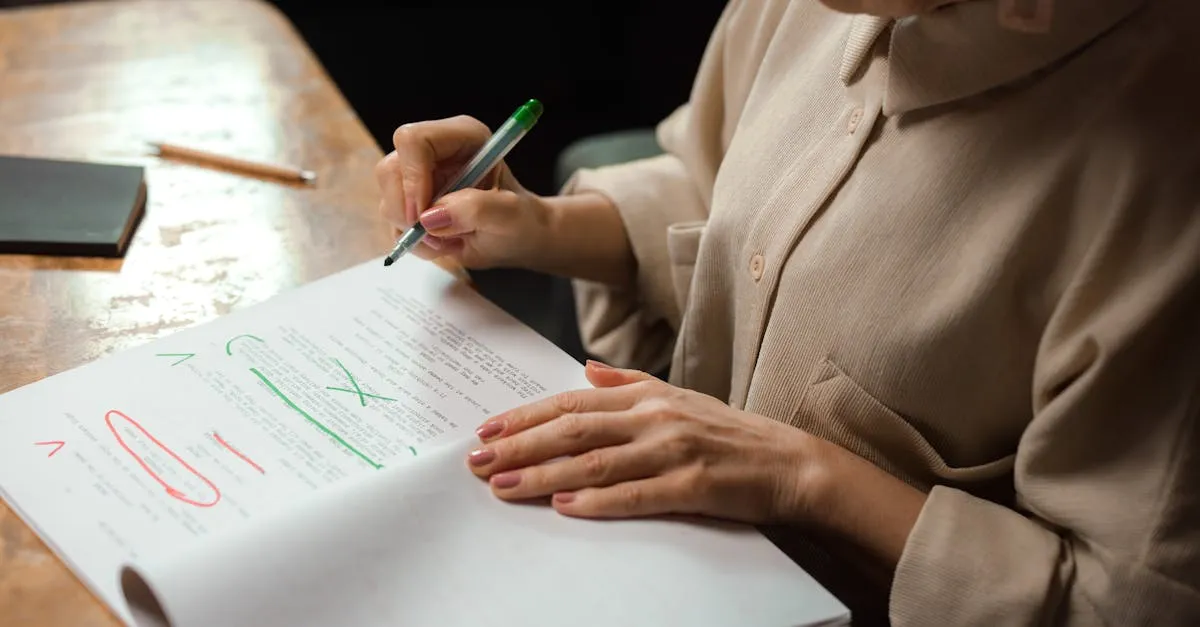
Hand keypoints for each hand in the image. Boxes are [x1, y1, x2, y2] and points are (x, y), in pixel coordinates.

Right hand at [374, 115, 550, 268]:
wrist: (516, 238)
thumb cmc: (519, 221)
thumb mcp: (510, 216)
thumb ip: (477, 209)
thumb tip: (431, 217)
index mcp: (462, 137)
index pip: (414, 140)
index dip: (412, 178)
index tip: (424, 214)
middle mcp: (435, 151)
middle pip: (390, 169)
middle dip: (407, 210)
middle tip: (435, 234)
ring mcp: (418, 176)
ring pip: (388, 199)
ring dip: (413, 231)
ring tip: (449, 240)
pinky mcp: (410, 200)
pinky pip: (392, 221)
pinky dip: (413, 241)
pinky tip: (441, 242)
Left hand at [465, 361, 830, 523]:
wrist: (788, 461)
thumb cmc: (729, 433)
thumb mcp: (678, 396)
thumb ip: (629, 382)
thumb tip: (585, 367)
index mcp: (647, 396)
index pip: (572, 401)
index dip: (526, 415)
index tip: (488, 429)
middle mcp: (654, 417)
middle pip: (572, 429)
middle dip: (519, 445)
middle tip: (477, 460)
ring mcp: (672, 450)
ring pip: (593, 462)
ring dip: (542, 475)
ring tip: (502, 486)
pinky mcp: (692, 485)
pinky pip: (634, 494)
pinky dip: (596, 501)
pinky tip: (563, 507)